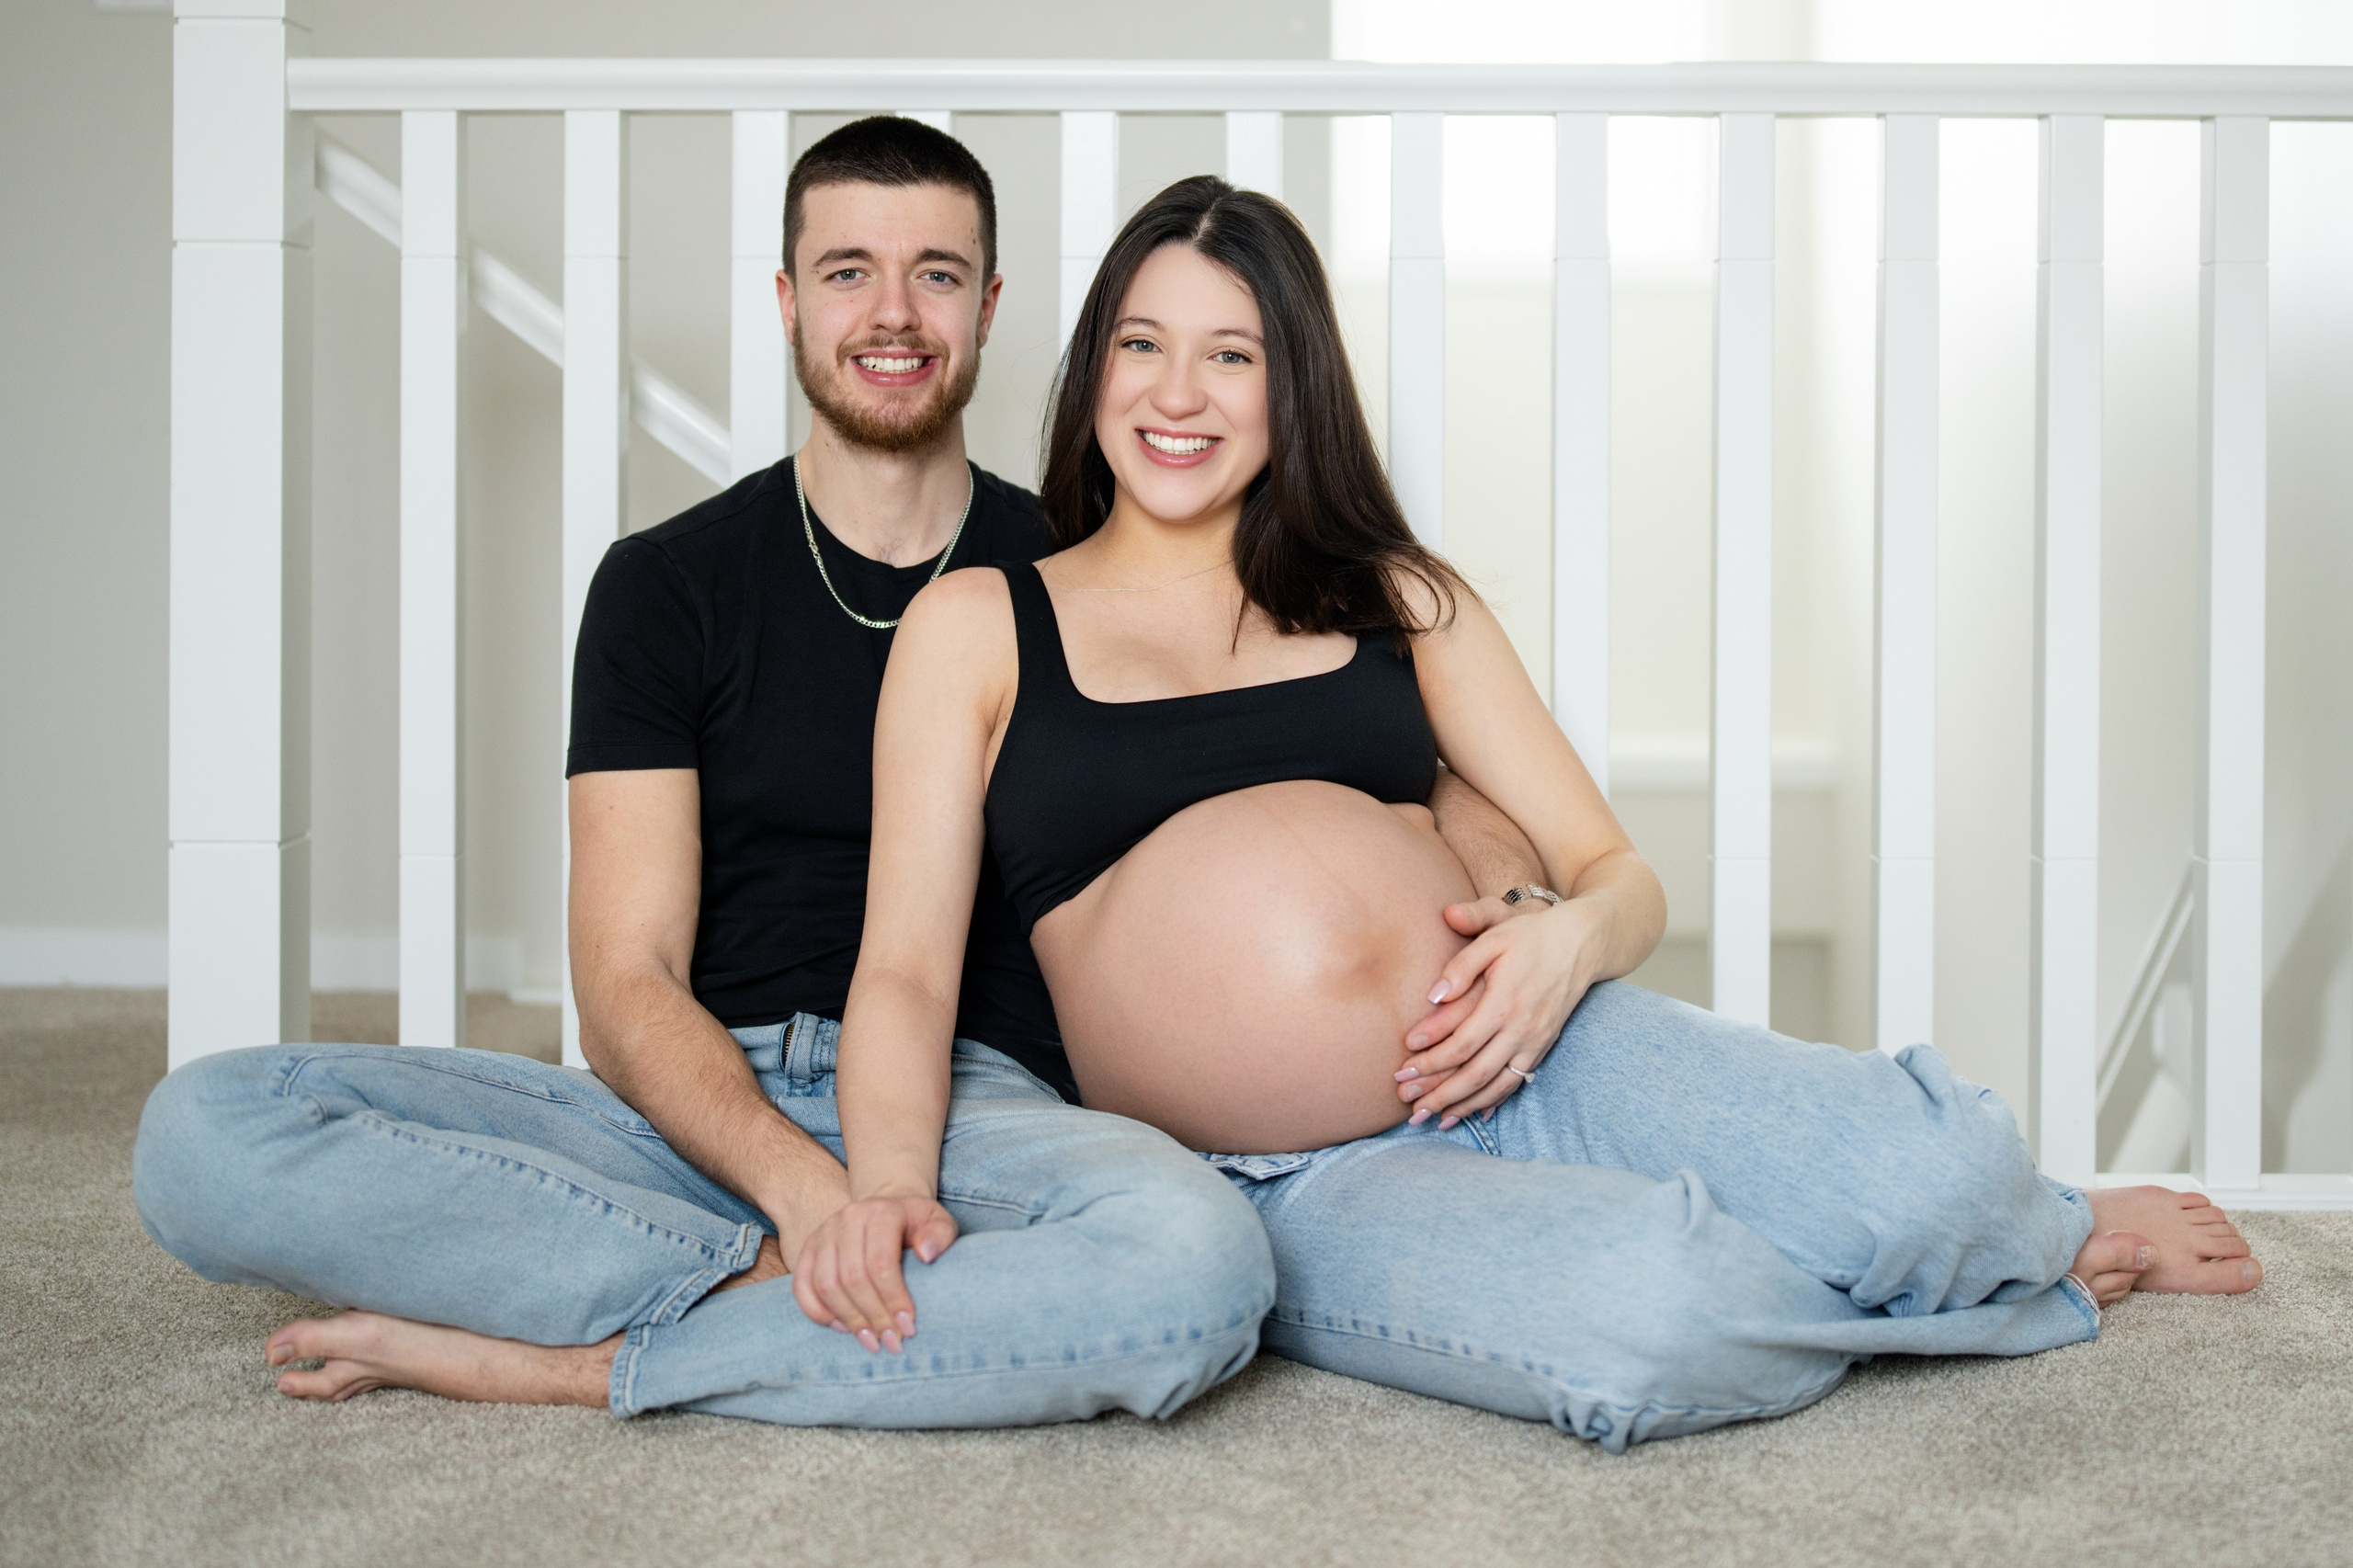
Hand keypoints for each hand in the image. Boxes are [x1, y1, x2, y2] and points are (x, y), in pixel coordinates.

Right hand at [788, 1194, 958, 1352]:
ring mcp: (823, 1233)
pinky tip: (841, 1328)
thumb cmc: (916, 1223)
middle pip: (853, 1278)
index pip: (880, 1263)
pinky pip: (801, 1285)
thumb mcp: (940, 1222)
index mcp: (881, 1211)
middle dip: (873, 1317)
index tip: (908, 1326)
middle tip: (892, 1342)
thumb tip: (926, 1254)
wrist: (884, 1208)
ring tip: (871, 1341)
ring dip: (848, 1319)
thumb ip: (941, 1235)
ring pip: (826, 1285)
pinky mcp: (807, 1249)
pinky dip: (817, 1311)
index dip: (893, 1299)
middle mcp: (847, 1218)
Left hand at [1394, 896, 1599, 1127]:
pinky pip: (1516, 1082)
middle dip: (1440, 1093)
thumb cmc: (1530, 936)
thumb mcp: (1494, 936)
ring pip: (1496, 1085)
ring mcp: (1534, 1042)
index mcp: (1504, 1003)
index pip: (1462, 1043)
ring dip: (1464, 1106)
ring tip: (1435, 1120)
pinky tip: (1474, 1114)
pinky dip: (1493, 1101)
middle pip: (1476, 1073)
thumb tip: (1433, 996)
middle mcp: (1521, 1029)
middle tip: (1409, 1107)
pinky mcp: (1543, 1047)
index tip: (1402, 1067)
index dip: (1431, 1059)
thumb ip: (1462, 966)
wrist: (1580, 944)